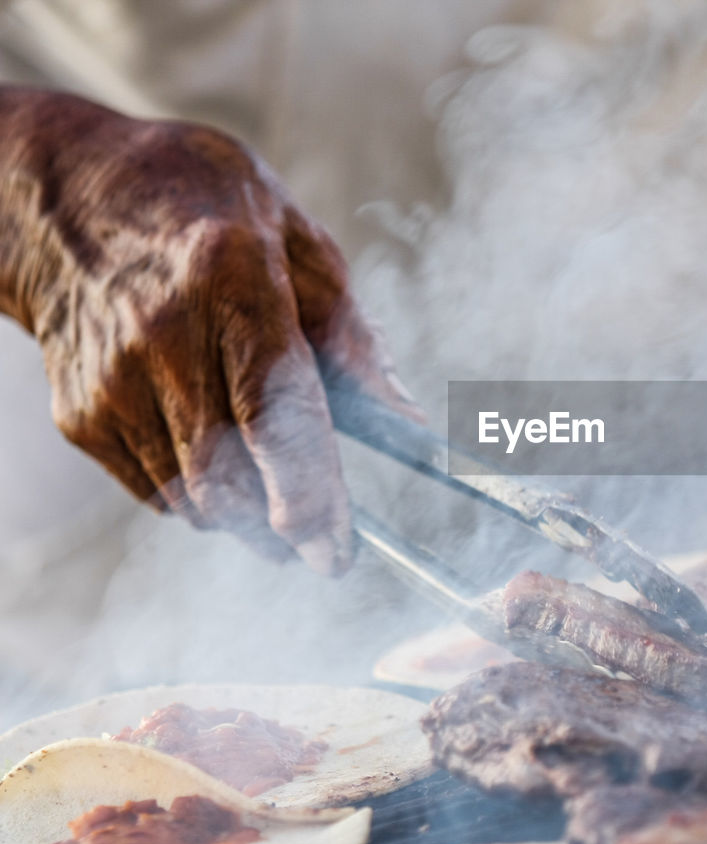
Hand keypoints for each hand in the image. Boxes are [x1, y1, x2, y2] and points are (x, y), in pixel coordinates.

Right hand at [0, 87, 420, 575]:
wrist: (67, 197)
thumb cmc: (207, 210)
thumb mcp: (295, 238)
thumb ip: (351, 335)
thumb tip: (405, 419)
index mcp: (230, 279)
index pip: (275, 411)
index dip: (308, 491)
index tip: (335, 549)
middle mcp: (162, 337)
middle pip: (229, 476)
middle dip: (283, 529)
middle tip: (322, 550)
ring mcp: (112, 381)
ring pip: (193, 498)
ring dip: (246, 519)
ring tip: (277, 507)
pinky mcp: (81, 413)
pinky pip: (155, 491)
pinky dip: (199, 499)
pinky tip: (221, 466)